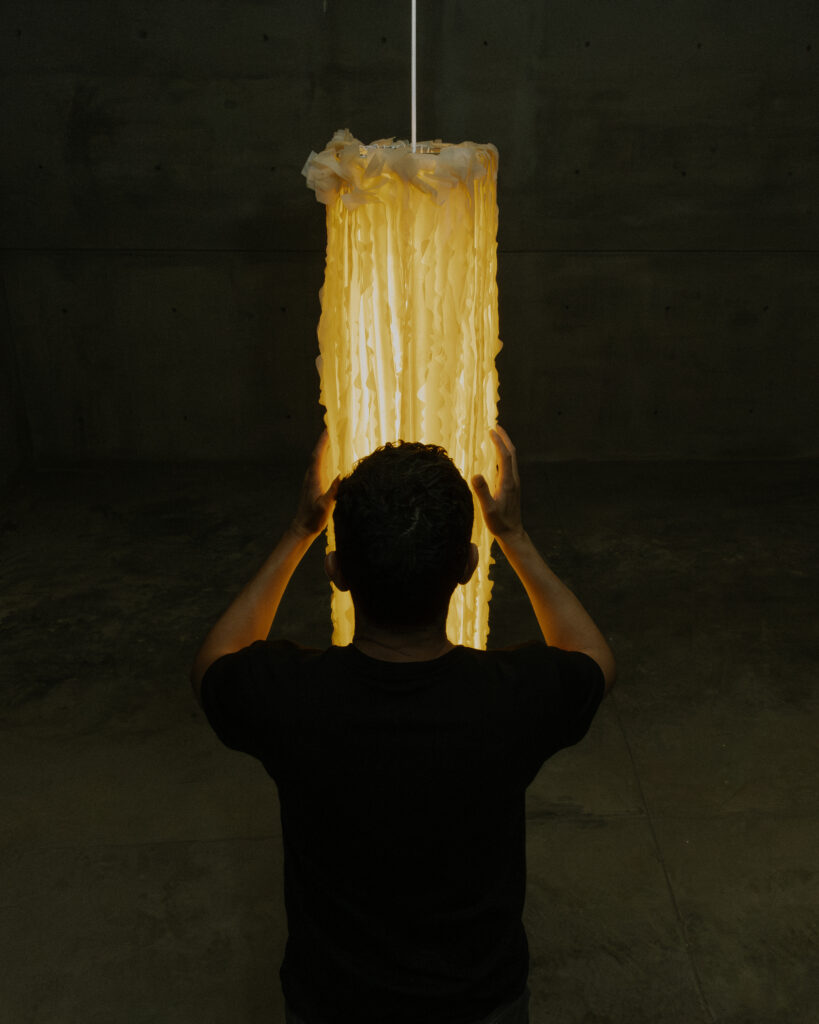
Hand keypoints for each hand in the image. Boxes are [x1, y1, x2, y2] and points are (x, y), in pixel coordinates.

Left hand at [290, 430, 338, 538]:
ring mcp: (312, 480)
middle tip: (333, 428)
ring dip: (325, 448)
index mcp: (314, 478)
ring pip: (318, 459)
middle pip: (318, 453)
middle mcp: (311, 476)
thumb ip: (332, 492)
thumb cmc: (313, 518)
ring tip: (333, 438)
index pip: (318, 455)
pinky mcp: (314, 485)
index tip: (328, 429)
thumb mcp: (325, 506)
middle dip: (324, 440)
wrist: (302, 528)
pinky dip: (325, 458)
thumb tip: (341, 476)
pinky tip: (331, 458)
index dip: (323, 442)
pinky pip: (320, 466)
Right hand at [471, 426, 524, 540]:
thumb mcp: (488, 509)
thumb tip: (475, 474)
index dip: (499, 442)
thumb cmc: (499, 523)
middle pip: (512, 453)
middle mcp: (513, 480)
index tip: (491, 430)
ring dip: (505, 446)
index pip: (505, 456)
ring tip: (496, 438)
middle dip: (504, 439)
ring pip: (512, 459)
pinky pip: (509, 466)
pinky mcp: (512, 487)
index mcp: (507, 481)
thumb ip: (482, 491)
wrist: (512, 533)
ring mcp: (514, 483)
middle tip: (496, 426)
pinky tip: (498, 458)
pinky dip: (504, 456)